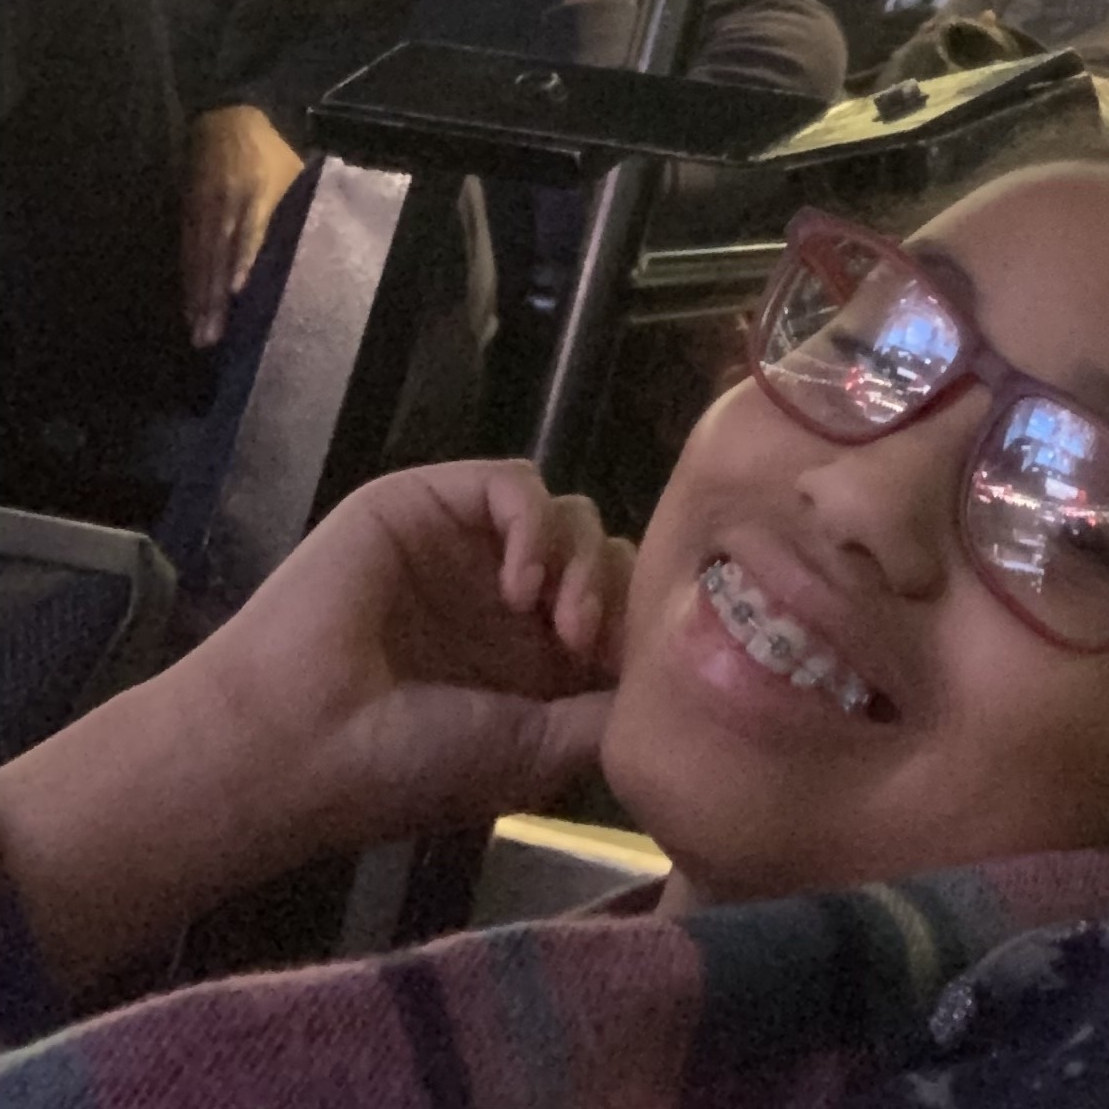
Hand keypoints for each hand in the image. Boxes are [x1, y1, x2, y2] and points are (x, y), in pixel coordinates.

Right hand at [0, 463, 632, 994]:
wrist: (291, 743)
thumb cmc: (402, 767)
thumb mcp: (529, 755)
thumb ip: (606, 715)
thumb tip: (676, 689)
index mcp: (528, 664)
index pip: (621, 610)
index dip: (646, 625)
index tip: (646, 669)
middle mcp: (502, 601)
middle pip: (605, 552)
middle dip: (620, 592)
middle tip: (591, 645)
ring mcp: (467, 549)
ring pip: (569, 514)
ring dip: (584, 562)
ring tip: (561, 624)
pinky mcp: (431, 503)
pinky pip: (515, 483)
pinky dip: (535, 525)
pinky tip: (520, 587)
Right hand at [182, 104, 307, 346]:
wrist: (224, 119)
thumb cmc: (269, 152)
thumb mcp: (293, 170)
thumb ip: (301, 204)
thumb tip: (325, 244)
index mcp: (258, 191)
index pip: (249, 230)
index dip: (242, 258)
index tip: (237, 289)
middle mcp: (227, 203)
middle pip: (218, 254)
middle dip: (214, 296)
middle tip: (212, 335)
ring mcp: (204, 210)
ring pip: (199, 260)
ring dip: (198, 297)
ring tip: (200, 332)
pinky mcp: (188, 215)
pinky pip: (187, 254)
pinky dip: (188, 283)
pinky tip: (190, 309)